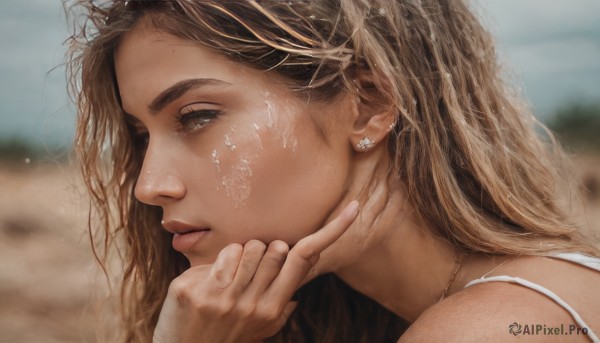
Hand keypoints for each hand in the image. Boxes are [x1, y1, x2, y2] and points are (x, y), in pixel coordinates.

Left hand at [153, 200, 359, 342]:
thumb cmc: (226, 335)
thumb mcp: (260, 327)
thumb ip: (281, 306)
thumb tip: (299, 284)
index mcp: (272, 309)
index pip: (304, 260)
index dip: (331, 231)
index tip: (354, 207)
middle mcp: (253, 305)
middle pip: (276, 247)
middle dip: (264, 251)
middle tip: (249, 272)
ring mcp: (224, 300)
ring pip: (249, 247)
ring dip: (241, 255)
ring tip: (230, 277)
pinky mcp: (197, 292)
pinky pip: (223, 255)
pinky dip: (219, 261)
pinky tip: (209, 281)